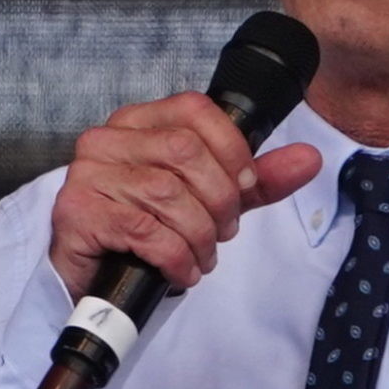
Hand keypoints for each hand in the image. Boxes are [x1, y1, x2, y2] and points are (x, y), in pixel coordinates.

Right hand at [48, 93, 321, 296]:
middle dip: (220, 200)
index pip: (195, 110)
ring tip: (201, 255)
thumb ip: (256, 179)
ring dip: (199, 235)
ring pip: (168, 194)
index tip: (244, 187)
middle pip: (186, 152)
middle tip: (223, 231)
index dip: (232, 149)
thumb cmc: (148, 232)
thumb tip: (310, 158)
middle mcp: (108, 139)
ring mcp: (88, 174)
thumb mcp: (210, 200)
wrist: (94, 279)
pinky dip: (176, 256)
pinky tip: (181, 269)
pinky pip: (144, 229)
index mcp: (139, 122)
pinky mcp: (78, 212)